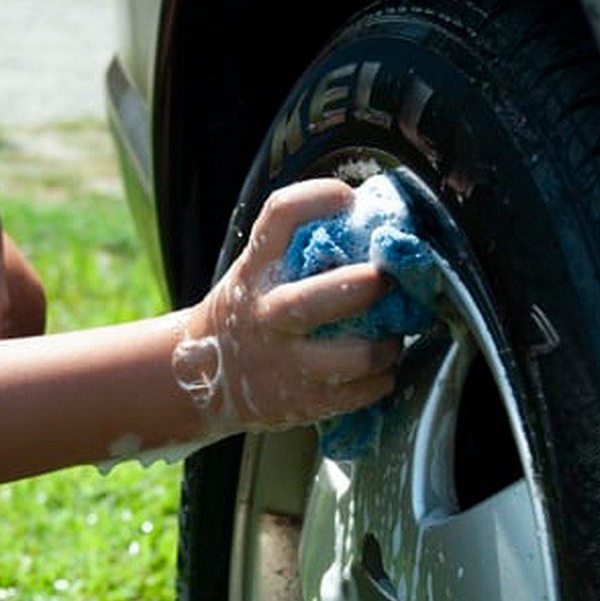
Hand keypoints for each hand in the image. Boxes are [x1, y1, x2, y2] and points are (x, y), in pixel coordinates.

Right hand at [180, 179, 399, 430]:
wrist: (207, 377)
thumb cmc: (251, 310)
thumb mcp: (257, 272)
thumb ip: (300, 248)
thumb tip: (372, 213)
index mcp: (256, 270)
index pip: (280, 216)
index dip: (317, 198)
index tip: (348, 198)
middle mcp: (267, 314)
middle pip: (312, 301)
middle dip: (362, 287)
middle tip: (388, 278)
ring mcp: (285, 362)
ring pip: (352, 358)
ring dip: (387, 344)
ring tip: (392, 335)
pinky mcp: (303, 402)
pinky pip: (361, 392)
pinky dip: (383, 377)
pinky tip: (380, 366)